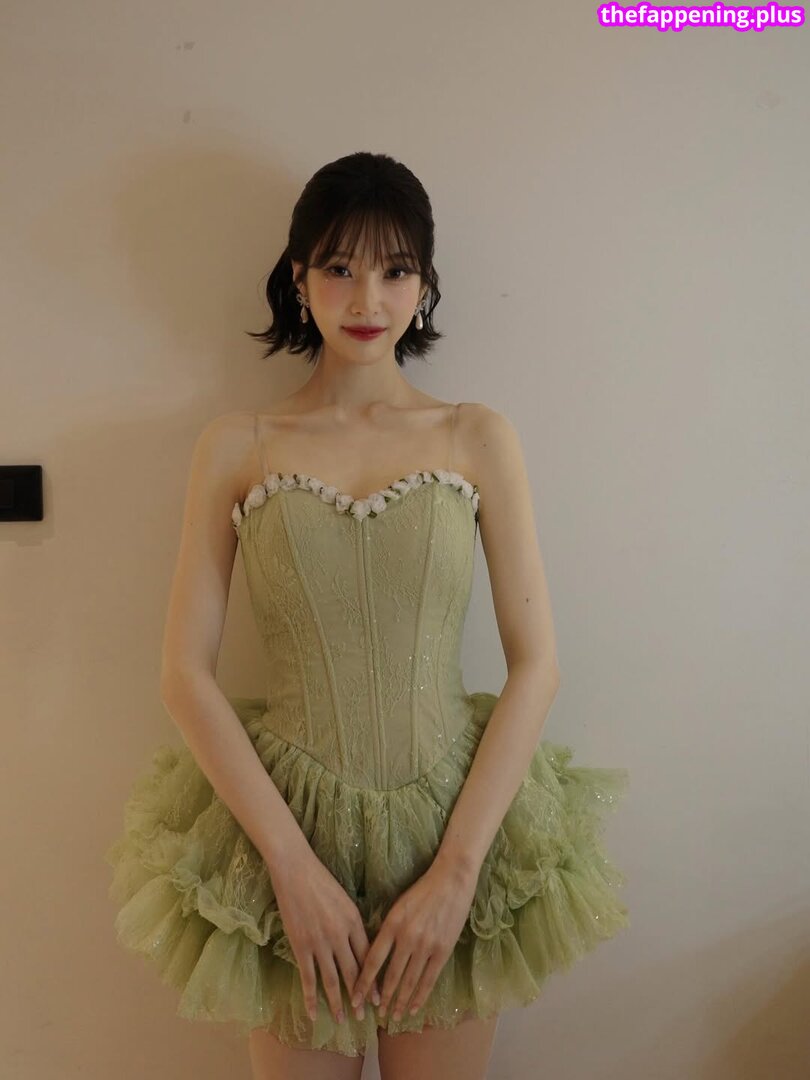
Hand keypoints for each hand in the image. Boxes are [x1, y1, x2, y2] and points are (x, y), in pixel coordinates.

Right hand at [271, 850, 381, 1025]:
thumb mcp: (345, 900)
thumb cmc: (321, 881)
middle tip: (364, 1017)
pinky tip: (314, 1014)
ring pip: (332, 979)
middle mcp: (340, 934)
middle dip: (359, 997)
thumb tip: (360, 947)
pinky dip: (311, 998)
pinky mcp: (301, 945)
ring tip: (343, 1020)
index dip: (372, 980)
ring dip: (338, 1002)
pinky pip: (308, 977)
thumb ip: (353, 924)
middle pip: (353, 972)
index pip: (368, 957)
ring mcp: (320, 942)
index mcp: (354, 921)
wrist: (295, 870)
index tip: (377, 998)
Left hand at [350, 859, 477, 1021]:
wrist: (451, 880)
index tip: (355, 998)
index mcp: (392, 924)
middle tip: (374, 1014)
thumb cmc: (422, 890)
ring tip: (392, 1016)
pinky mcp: (443, 950)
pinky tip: (413, 1007)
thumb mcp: (398, 906)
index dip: (363, 982)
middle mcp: (407, 937)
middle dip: (381, 997)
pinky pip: (429, 979)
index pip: (373, 959)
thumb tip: (375, 955)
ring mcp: (426, 945)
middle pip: (391, 975)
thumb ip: (387, 930)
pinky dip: (420, 996)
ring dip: (399, 1001)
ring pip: (409, 981)